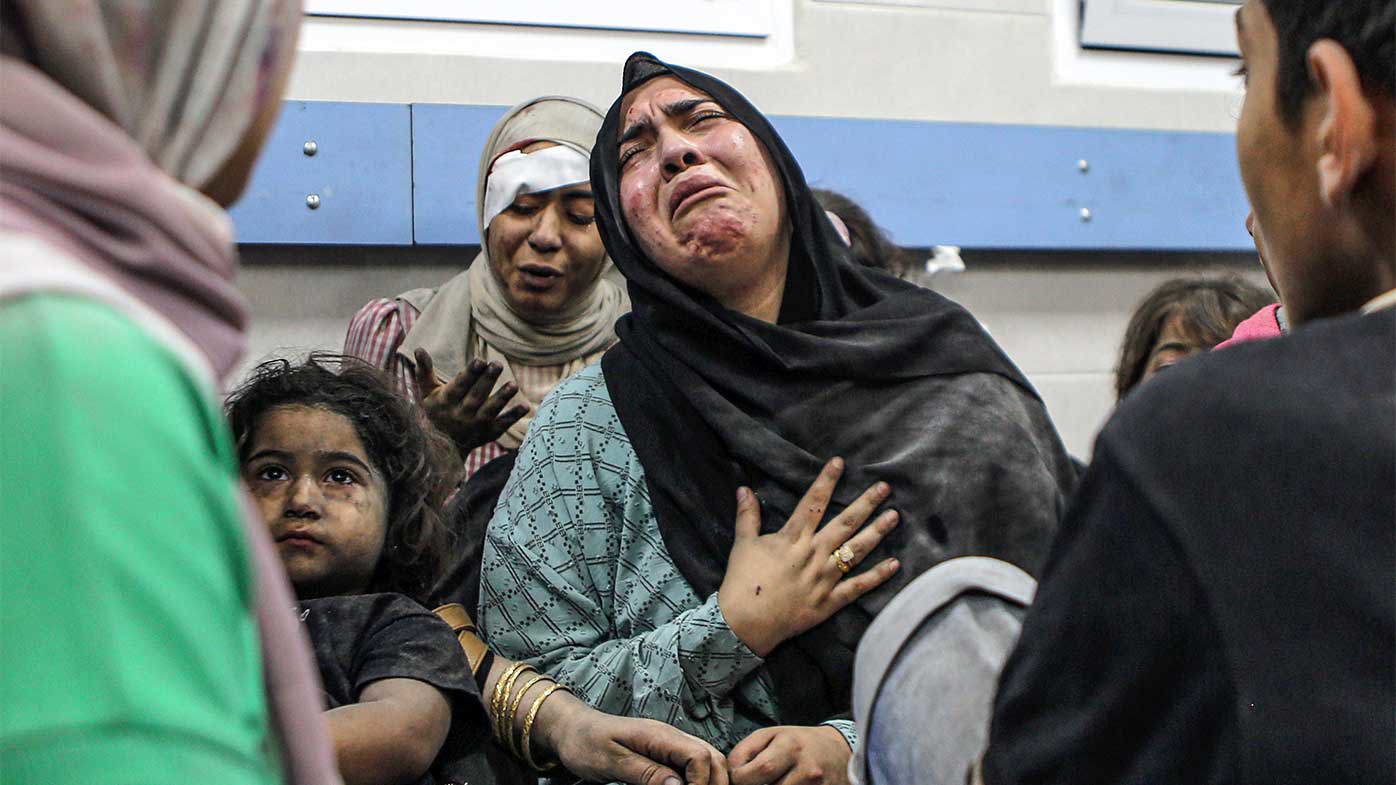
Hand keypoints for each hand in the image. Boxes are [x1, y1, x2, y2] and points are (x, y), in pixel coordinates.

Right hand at [413, 348, 527, 456]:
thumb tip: (418, 349)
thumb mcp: (427, 393)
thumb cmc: (435, 412)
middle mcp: (461, 415)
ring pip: (489, 411)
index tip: (480, 360)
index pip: (459, 386)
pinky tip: (525, 406)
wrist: (440, 449)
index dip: (470, 374)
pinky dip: (513, 416)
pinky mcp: (488, 433)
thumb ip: (424, 371)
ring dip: (502, 398)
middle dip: (487, 380)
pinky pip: (502, 425)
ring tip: (514, 385)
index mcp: (446, 402)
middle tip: (498, 364)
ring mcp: (476, 425)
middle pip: (476, 396)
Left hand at [539, 691, 728, 784]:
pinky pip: (692, 765)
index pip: (700, 756)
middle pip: (713, 757)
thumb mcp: (612, 761)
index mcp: (660, 736)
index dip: (702, 783)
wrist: (571, 729)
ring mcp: (669, 745)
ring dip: (710, 782)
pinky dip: (698, 779)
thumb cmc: (585, 743)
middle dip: (714, 784)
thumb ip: (646, 773)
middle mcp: (671, 737)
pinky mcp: (664, 754)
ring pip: (707, 760)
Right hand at [717, 458, 900, 656]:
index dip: (826, 481)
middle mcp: (813, 554)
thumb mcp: (743, 544)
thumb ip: (747, 515)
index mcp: (792, 538)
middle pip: (845, 523)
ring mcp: (824, 578)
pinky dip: (877, 576)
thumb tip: (743, 488)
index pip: (813, 502)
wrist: (745, 622)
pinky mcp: (830, 601)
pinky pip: (858, 587)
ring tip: (894, 516)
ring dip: (877, 532)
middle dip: (866, 503)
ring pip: (857, 550)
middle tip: (885, 487)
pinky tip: (895, 564)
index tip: (839, 463)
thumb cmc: (742, 581)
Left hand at [729, 725, 850, 784]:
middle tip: (754, 782)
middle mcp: (808, 769)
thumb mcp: (770, 735)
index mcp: (791, 746)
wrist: (837, 750)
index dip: (741, 778)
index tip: (738, 778)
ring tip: (770, 783)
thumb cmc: (798, 742)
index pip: (760, 770)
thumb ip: (745, 751)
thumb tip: (730, 772)